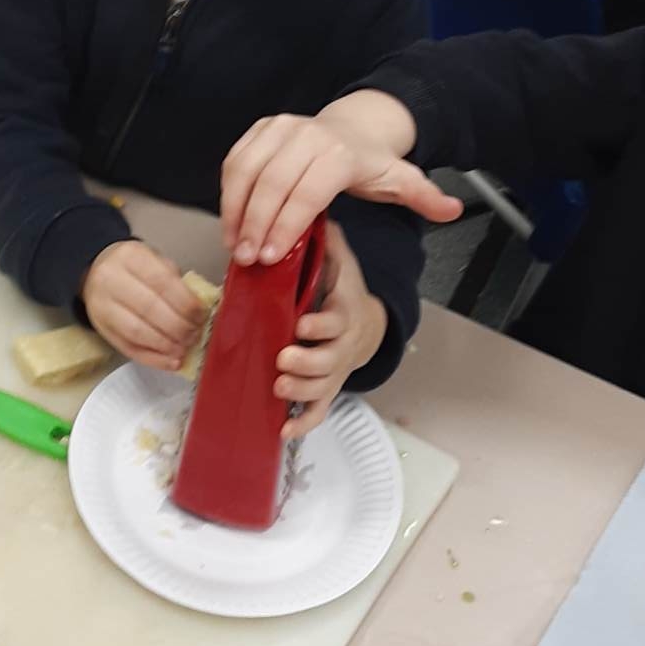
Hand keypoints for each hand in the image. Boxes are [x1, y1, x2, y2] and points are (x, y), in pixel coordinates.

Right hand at [81, 240, 206, 370]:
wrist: (97, 273)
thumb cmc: (135, 269)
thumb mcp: (156, 262)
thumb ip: (177, 283)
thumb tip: (200, 311)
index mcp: (130, 257)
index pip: (162, 282)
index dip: (185, 303)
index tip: (200, 315)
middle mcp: (111, 280)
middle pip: (149, 308)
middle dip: (178, 326)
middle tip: (195, 334)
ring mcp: (103, 308)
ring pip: (137, 332)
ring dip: (167, 345)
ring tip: (185, 348)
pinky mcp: (103, 330)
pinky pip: (129, 349)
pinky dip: (154, 359)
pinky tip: (172, 361)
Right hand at [222, 91, 462, 266]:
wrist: (354, 124)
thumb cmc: (371, 162)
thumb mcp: (402, 180)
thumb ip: (424, 198)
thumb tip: (452, 210)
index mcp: (338, 153)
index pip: (305, 193)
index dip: (284, 227)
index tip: (269, 258)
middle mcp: (306, 134)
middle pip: (270, 184)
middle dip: (254, 225)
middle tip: (246, 260)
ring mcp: (280, 128)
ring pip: (246, 170)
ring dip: (234, 210)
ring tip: (233, 245)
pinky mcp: (260, 128)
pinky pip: (236, 160)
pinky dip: (228, 192)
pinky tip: (231, 221)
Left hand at [275, 223, 384, 436]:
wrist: (366, 325)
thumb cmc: (343, 292)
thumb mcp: (340, 263)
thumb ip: (328, 243)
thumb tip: (314, 214)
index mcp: (342, 313)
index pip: (334, 322)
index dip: (320, 326)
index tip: (302, 326)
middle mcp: (339, 346)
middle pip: (327, 361)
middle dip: (305, 363)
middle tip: (283, 359)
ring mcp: (333, 370)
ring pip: (320, 388)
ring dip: (300, 392)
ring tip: (279, 388)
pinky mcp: (326, 389)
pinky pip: (318, 411)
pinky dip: (302, 424)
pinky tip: (284, 431)